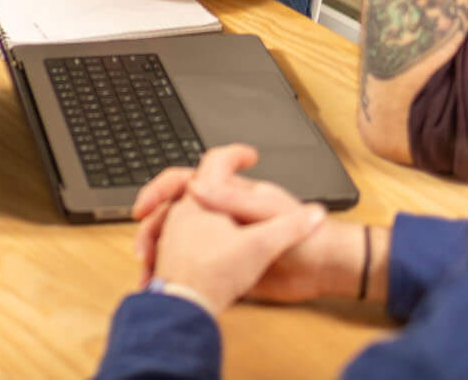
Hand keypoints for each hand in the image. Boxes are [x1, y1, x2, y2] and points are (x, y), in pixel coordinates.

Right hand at [143, 145, 329, 315]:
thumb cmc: (307, 235)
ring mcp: (220, 239)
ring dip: (159, 253)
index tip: (145, 208)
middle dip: (152, 229)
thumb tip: (196, 185)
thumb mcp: (270, 213)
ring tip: (150, 273)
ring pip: (175, 240)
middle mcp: (220, 213)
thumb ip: (235, 198)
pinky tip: (166, 286)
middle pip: (173, 212)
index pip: (186, 181)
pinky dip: (174, 274)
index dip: (161, 190)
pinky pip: (189, 265)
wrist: (324, 271)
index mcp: (229, 193)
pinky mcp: (224, 265)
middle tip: (143, 250)